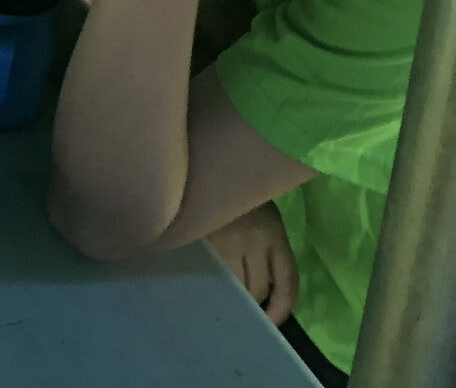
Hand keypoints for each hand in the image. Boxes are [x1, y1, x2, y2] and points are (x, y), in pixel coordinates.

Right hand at [209, 201, 298, 325]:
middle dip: (254, 300)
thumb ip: (269, 246)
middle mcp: (252, 242)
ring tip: (227, 287)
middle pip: (257, 289)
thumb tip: (268, 285)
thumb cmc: (243, 191)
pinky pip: (211, 273)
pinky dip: (214, 280)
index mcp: (273, 233)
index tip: (273, 321)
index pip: (287, 281)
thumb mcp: (265, 212)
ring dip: (233, 292)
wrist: (212, 167)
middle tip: (246, 300)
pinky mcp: (201, 242)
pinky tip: (210, 276)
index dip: (282, 308)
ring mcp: (224, 243)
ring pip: (233, 285)